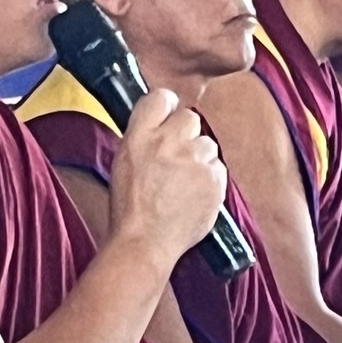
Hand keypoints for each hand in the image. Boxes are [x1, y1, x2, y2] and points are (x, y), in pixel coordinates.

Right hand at [106, 86, 226, 269]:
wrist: (144, 244)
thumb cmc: (130, 210)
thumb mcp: (123, 164)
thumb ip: (142, 136)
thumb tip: (162, 120)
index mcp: (138, 136)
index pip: (160, 98)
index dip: (166, 110)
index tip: (167, 123)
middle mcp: (167, 141)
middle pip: (190, 118)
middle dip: (186, 136)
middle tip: (175, 162)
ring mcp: (193, 160)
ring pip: (207, 145)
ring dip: (199, 160)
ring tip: (182, 186)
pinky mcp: (213, 180)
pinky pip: (218, 169)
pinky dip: (209, 181)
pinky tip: (192, 197)